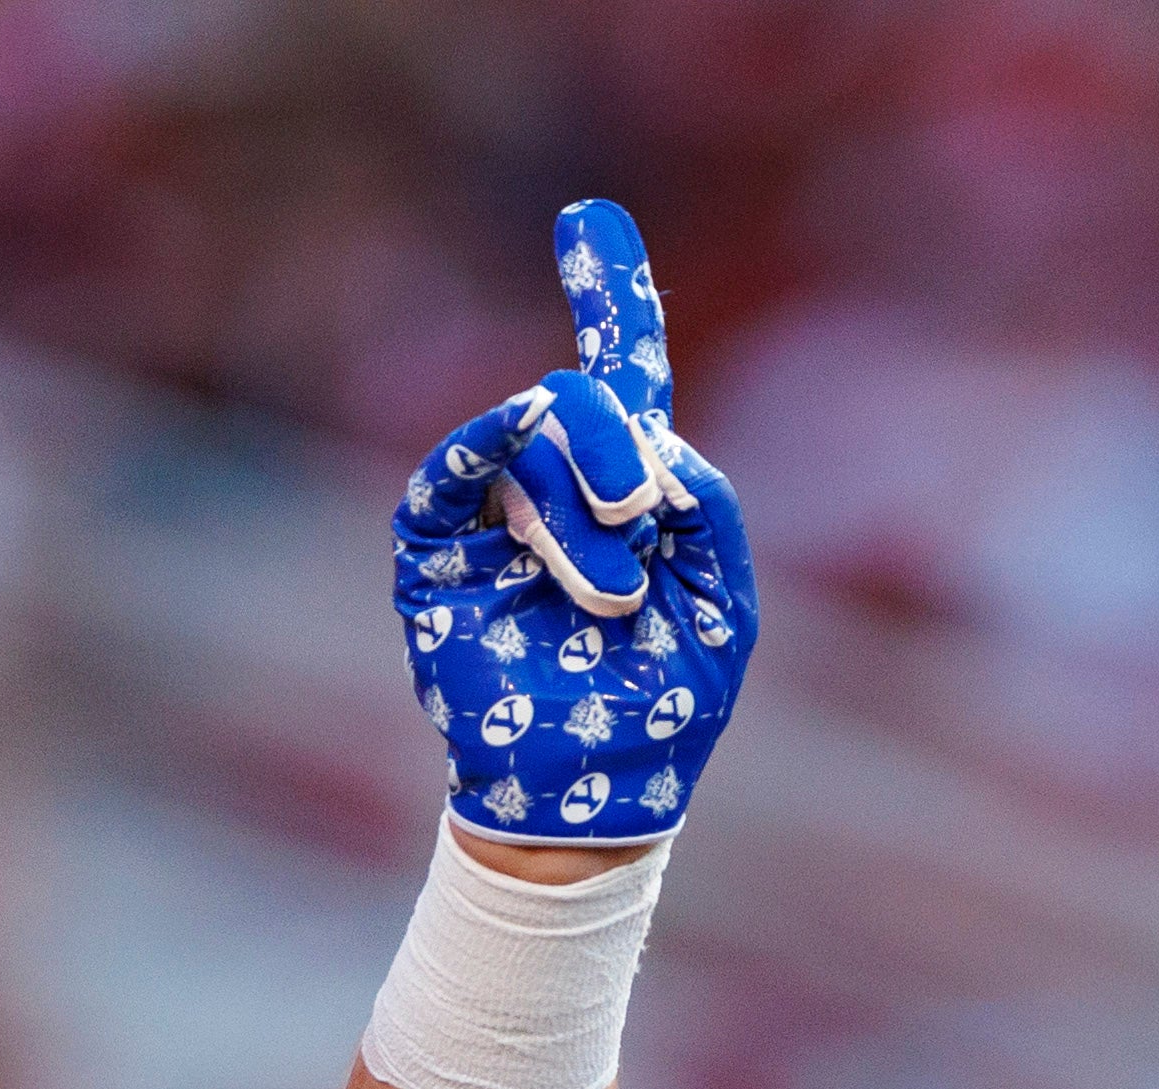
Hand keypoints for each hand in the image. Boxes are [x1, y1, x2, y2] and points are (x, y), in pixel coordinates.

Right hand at [391, 199, 755, 848]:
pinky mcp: (436, 547)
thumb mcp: (722, 605)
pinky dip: (495, 456)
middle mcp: (558, 485)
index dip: (611, 293)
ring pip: (533, 443)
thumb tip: (646, 445)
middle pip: (584, 401)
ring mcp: (492, 511)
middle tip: (640, 521)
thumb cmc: (660, 712)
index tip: (588, 217)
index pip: (622, 373)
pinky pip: (456, 468)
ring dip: (581, 516)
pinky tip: (528, 479)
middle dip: (616, 448)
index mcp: (632, 493)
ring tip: (607, 598)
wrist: (588, 802)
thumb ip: (704, 507)